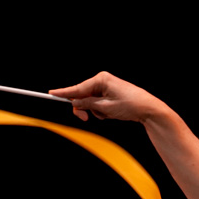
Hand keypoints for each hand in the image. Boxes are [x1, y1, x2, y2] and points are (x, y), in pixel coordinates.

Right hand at [46, 71, 167, 123]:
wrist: (148, 109)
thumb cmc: (130, 105)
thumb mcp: (106, 107)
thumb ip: (88, 105)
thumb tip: (74, 102)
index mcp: (101, 79)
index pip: (78, 88)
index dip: (64, 93)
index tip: (50, 93)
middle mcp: (102, 80)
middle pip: (82, 95)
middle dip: (84, 108)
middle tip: (86, 119)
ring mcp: (106, 85)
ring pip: (89, 101)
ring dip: (94, 111)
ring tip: (107, 114)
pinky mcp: (109, 92)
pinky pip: (97, 102)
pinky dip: (100, 110)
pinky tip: (111, 113)